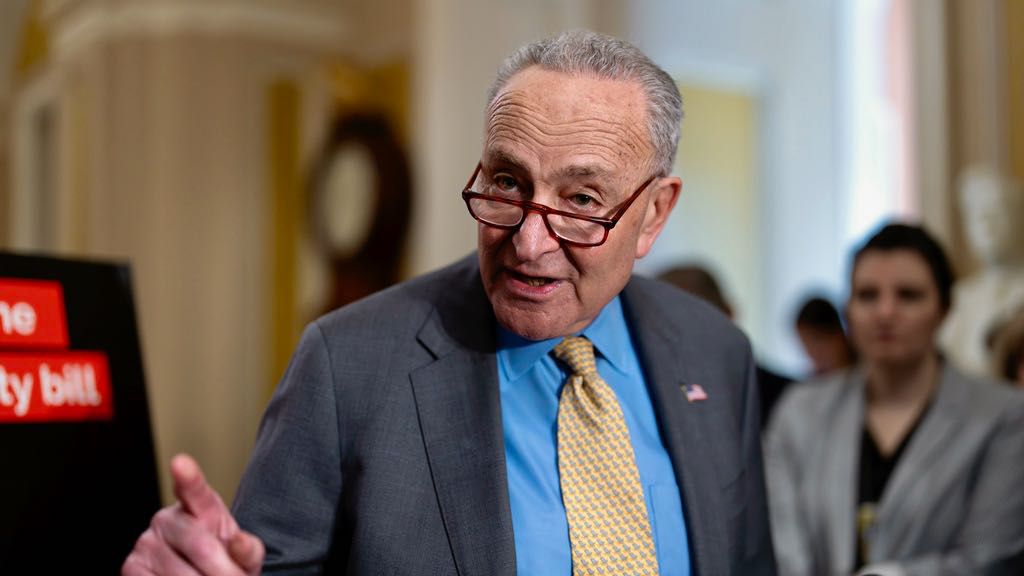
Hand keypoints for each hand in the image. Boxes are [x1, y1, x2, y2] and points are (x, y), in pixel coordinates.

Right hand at [122, 454, 264, 574]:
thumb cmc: (225, 563)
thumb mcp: (243, 554)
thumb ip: (248, 549)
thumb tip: (239, 542)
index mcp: (199, 505)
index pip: (193, 489)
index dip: (187, 476)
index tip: (181, 463)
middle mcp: (167, 518)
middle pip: (201, 547)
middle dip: (225, 573)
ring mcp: (145, 542)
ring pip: (181, 574)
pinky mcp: (131, 568)